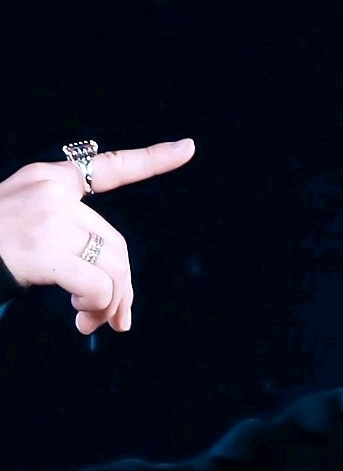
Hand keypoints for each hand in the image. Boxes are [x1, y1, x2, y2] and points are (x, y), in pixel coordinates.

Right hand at [0, 139, 195, 333]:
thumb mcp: (25, 231)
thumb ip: (69, 240)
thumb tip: (116, 297)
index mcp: (47, 182)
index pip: (108, 167)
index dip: (153, 159)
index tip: (189, 147)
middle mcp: (50, 193)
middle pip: (117, 243)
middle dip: (124, 287)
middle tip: (119, 320)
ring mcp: (45, 218)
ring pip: (113, 265)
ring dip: (113, 303)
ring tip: (95, 323)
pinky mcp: (41, 248)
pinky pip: (98, 283)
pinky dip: (98, 305)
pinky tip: (82, 317)